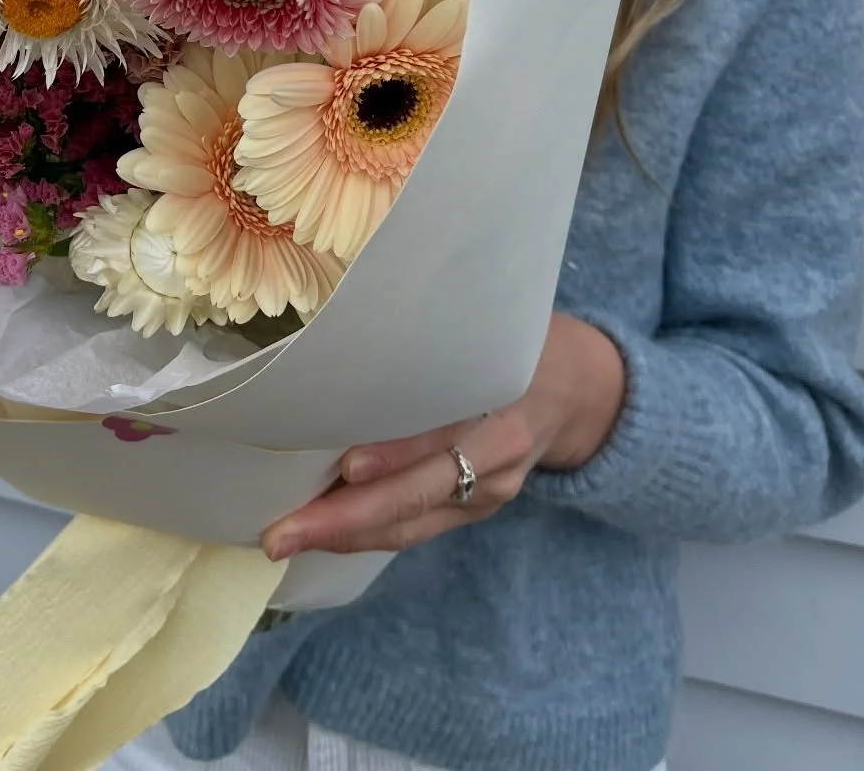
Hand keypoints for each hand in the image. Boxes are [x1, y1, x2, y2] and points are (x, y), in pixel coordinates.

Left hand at [261, 313, 625, 559]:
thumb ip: (429, 341)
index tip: (347, 466)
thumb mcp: (483, 324)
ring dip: (347, 534)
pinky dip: (370, 533)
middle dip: (347, 518)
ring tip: (287, 539)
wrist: (582, 387)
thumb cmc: (510, 340)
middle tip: (281, 533)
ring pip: (414, 523)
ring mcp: (492, 490)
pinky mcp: (481, 510)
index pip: (443, 431)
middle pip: (419, 494)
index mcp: (502, 393)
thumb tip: (343, 345)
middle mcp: (499, 452)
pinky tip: (325, 533)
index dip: (396, 452)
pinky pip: (419, 528)